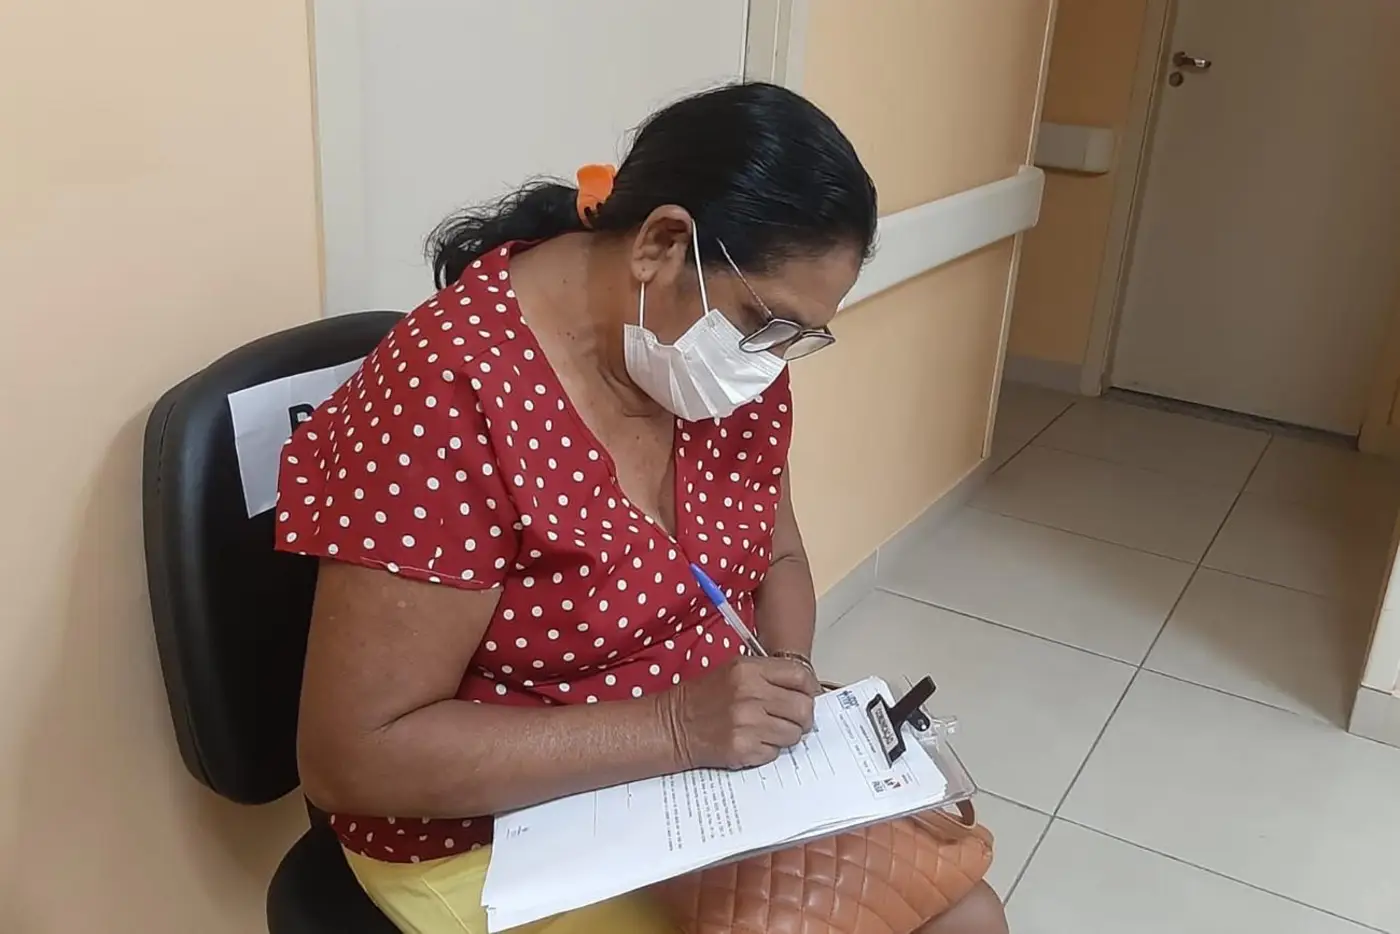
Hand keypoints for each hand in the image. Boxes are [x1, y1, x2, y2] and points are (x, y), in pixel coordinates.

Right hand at [662, 657, 819, 769]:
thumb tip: (804, 691)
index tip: (810, 696)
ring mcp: (747, 723)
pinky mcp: (743, 748)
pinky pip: (775, 752)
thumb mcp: (733, 671)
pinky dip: (769, 751)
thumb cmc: (703, 699)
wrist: (673, 725)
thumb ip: (768, 676)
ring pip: (793, 734)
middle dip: (804, 718)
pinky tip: (753, 742)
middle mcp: (750, 694)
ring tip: (768, 732)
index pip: (799, 676)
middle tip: (795, 720)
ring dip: (786, 736)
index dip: (810, 688)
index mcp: (749, 670)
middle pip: (803, 708)